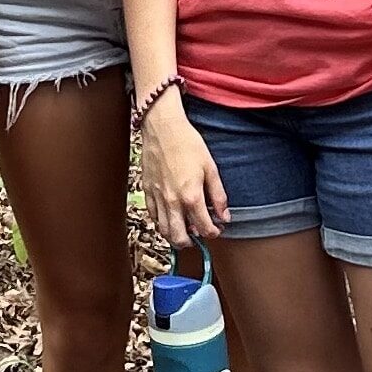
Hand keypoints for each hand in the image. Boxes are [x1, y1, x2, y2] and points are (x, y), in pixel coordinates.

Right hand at [137, 100, 228, 244]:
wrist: (163, 128)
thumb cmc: (187, 143)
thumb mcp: (211, 168)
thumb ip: (218, 195)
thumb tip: (224, 215)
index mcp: (191, 196)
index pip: (204, 228)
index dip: (214, 232)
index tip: (217, 229)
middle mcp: (172, 202)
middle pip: (180, 238)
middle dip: (192, 242)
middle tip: (199, 236)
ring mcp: (158, 198)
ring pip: (164, 231)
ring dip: (175, 235)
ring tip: (185, 230)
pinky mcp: (147, 191)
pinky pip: (153, 216)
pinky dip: (162, 222)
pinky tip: (170, 216)